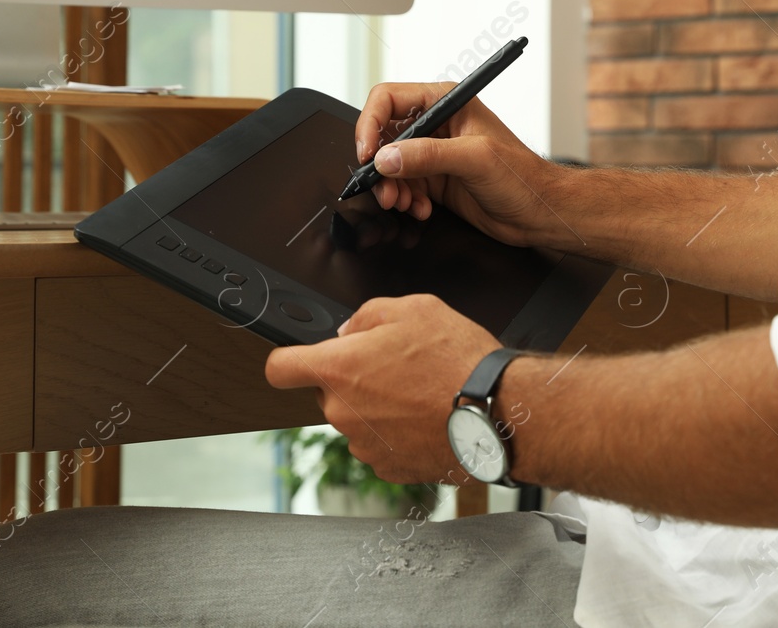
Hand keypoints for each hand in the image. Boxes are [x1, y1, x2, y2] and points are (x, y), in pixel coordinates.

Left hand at [264, 294, 501, 484]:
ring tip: (421, 392)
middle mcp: (342, 412)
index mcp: (339, 369)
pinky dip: (398, 432)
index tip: (299, 359)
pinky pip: (381, 444)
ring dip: (378, 407)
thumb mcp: (414, 308)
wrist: (497, 413)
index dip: (288, 360)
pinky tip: (427, 416)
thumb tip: (349, 331)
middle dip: (353, 379)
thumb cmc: (458, 361)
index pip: (279, 369)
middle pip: (329, 393)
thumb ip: (367, 316)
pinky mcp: (388, 468)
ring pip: (357, 419)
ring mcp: (364, 445)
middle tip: (395, 366)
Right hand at [354, 82, 564, 247]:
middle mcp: (437, 124)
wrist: (540, 212)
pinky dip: (405, 200)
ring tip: (405, 203)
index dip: (370, 124)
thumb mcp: (476, 159)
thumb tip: (387, 158)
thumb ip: (428, 156)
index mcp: (447, 102)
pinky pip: (402, 186)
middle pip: (383, 135)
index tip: (367, 154)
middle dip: (379, 165)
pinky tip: (423, 210)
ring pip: (389, 165)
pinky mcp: (434, 179)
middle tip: (385, 189)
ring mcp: (433, 153)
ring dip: (391, 187)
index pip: (389, 99)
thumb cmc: (523, 176)